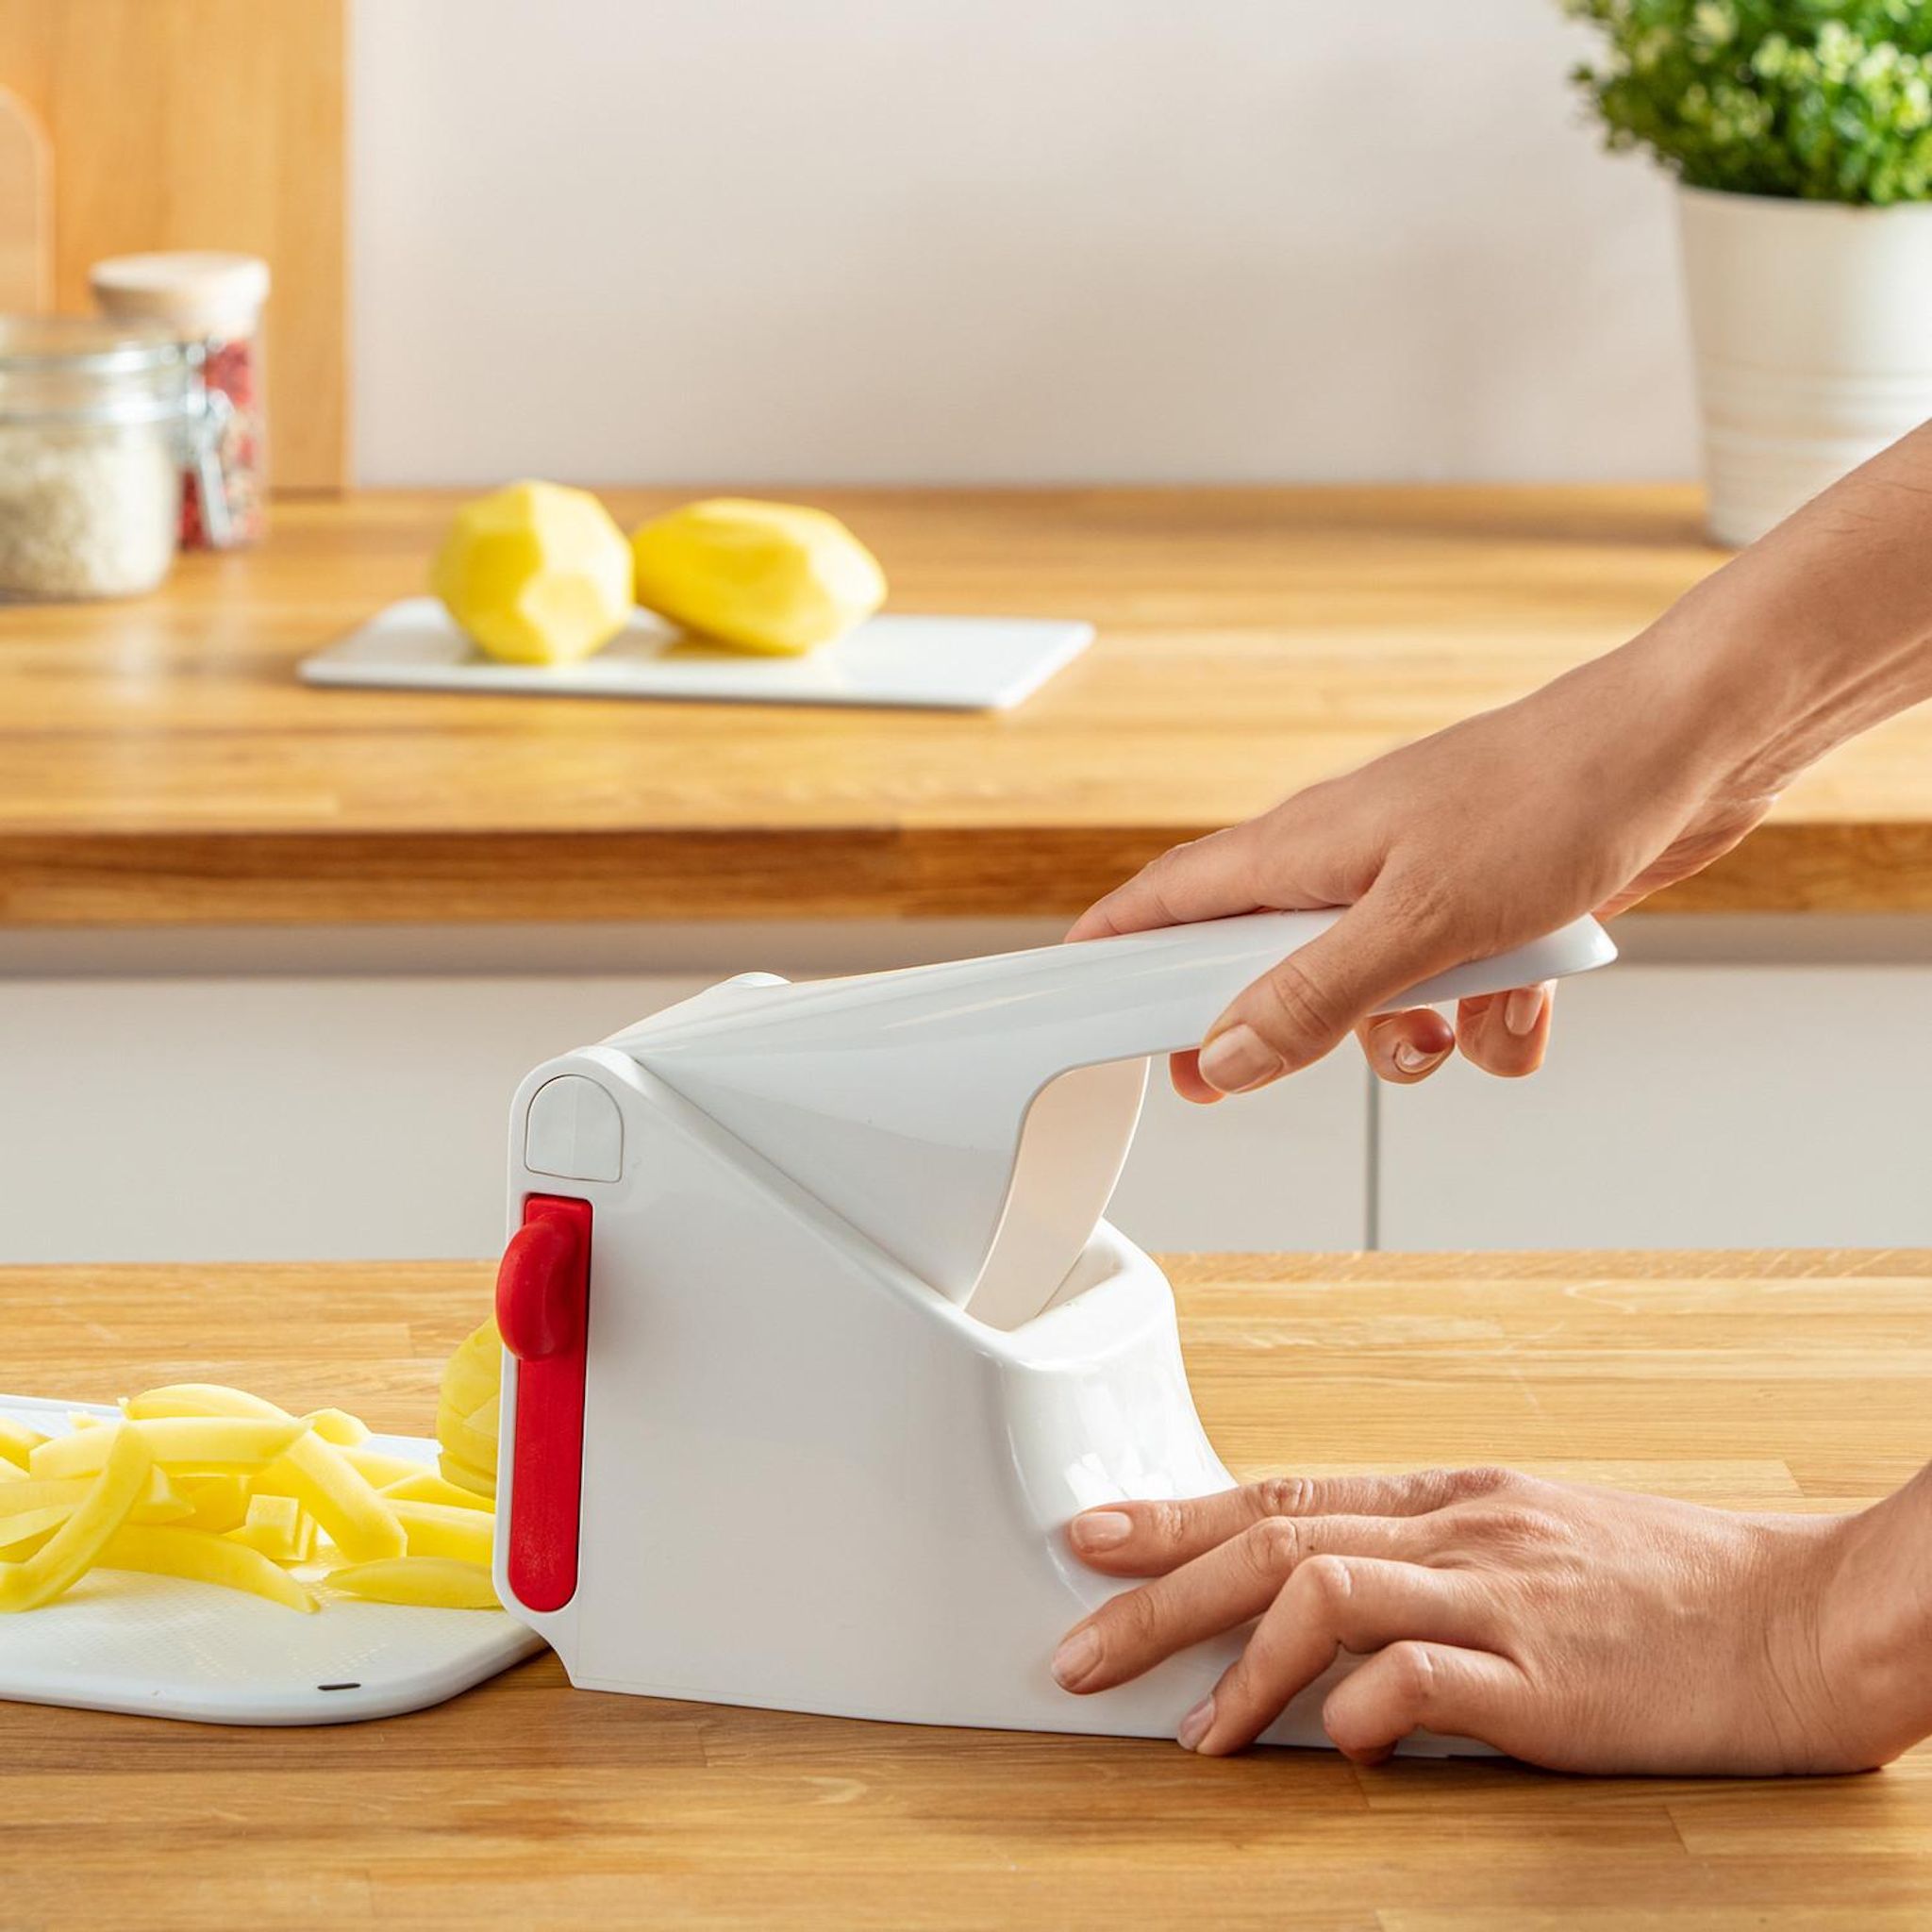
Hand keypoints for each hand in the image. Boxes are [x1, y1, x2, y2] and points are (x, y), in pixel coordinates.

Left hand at [1051, 1465, 1931, 1773]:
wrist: (1803, 1618)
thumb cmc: (1669, 1587)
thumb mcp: (1530, 1541)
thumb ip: (1426, 1563)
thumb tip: (1318, 1612)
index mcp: (1451, 1496)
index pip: (1283, 1492)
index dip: (1176, 1515)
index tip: (1094, 1536)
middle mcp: (1459, 1531)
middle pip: (1275, 1539)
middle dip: (1159, 1591)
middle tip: (1077, 1646)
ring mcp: (1501, 1599)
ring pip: (1325, 1591)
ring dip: (1240, 1666)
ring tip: (1192, 1735)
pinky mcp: (1550, 1680)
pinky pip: (1425, 1677)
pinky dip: (1361, 1712)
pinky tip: (1335, 1747)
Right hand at [1069, 628, 1772, 1098]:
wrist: (1692, 750)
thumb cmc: (1556, 793)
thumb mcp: (1417, 921)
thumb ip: (1312, 996)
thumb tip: (1224, 1055)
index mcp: (1302, 848)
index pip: (1168, 899)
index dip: (1115, 948)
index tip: (1076, 997)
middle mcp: (1348, 864)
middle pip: (1262, 964)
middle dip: (1275, 1028)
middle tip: (1261, 1072)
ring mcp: (1419, 885)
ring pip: (1369, 995)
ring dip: (1409, 1035)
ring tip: (1455, 1023)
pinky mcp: (1489, 909)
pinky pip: (1461, 995)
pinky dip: (1492, 1016)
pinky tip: (1529, 995)